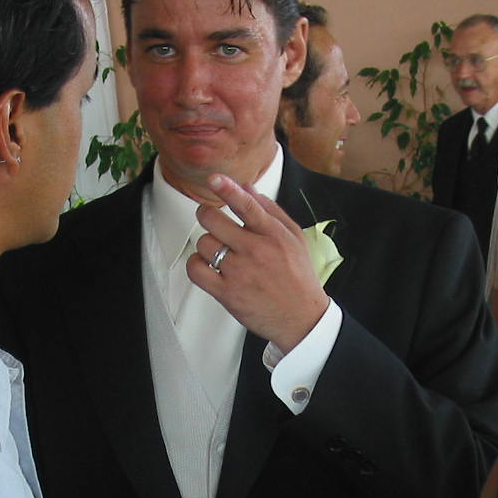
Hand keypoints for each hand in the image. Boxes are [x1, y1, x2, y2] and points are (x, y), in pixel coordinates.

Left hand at [186, 173, 329, 352]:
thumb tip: (248, 189)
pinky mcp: (227, 293)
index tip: (214, 178)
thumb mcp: (295, 238)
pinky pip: (196, 270)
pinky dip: (196, 265)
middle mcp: (255, 250)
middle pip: (212, 220)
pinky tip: (207, 266)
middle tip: (211, 221)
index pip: (246, 205)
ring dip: (206, 245)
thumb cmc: (298, 278)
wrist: (301, 318)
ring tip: (218, 251)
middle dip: (207, 216)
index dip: (227, 188)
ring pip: (203, 244)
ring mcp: (239, 272)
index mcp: (273, 234)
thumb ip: (271, 211)